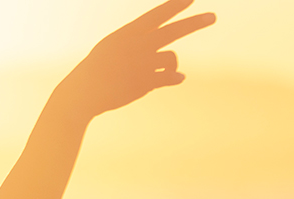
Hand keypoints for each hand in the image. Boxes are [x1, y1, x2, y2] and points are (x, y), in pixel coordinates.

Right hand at [51, 0, 215, 119]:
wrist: (80, 95)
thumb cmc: (95, 70)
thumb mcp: (111, 48)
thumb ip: (136, 44)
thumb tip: (159, 47)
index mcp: (125, 35)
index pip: (155, 16)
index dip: (174, 6)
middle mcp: (135, 47)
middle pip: (172, 32)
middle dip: (194, 23)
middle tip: (212, 17)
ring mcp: (140, 66)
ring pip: (170, 57)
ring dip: (170, 63)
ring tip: (163, 70)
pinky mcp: (144, 83)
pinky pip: (170, 76)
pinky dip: (175, 76)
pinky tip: (179, 77)